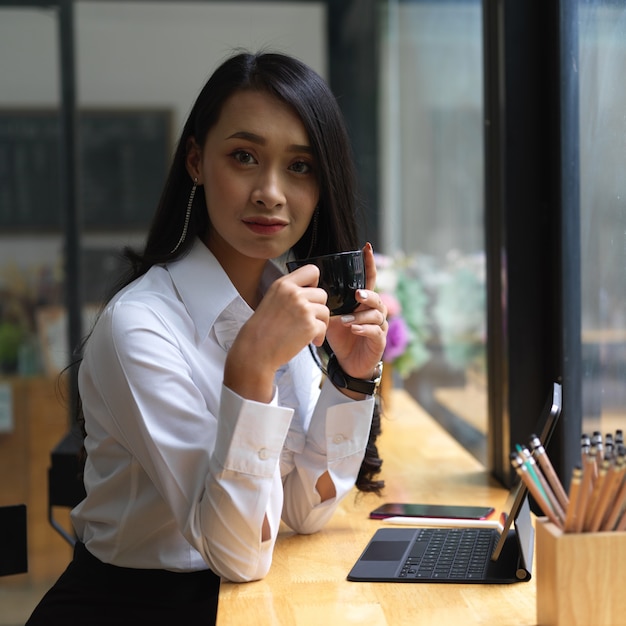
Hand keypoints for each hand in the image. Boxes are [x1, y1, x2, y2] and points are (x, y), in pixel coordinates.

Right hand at [224, 264, 329, 401]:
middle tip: (308, 319)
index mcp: (283, 285)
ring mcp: (303, 309)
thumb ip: (289, 293)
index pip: (311, 270)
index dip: (314, 283)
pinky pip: (324, 328)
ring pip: (325, 311)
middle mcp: (294, 293)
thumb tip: (310, 292)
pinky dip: (319, 337)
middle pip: (322, 293)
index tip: (310, 295)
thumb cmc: (261, 330)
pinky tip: (310, 341)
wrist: (255, 351)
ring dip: (320, 323)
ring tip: (308, 332)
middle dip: (317, 308)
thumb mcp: (271, 300)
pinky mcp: (310, 325)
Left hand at [325, 242, 387, 383]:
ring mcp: (379, 326)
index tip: (366, 247)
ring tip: (346, 321)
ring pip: (376, 315)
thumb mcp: (332, 317)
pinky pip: (376, 332)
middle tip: (356, 295)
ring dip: (360, 316)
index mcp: (363, 302)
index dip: (369, 264)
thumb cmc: (341, 337)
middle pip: (376, 297)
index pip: (369, 279)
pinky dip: (364, 329)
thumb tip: (310, 286)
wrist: (347, 363)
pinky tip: (354, 329)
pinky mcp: (379, 341)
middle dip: (367, 295)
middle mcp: (374, 311)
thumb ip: (328, 302)